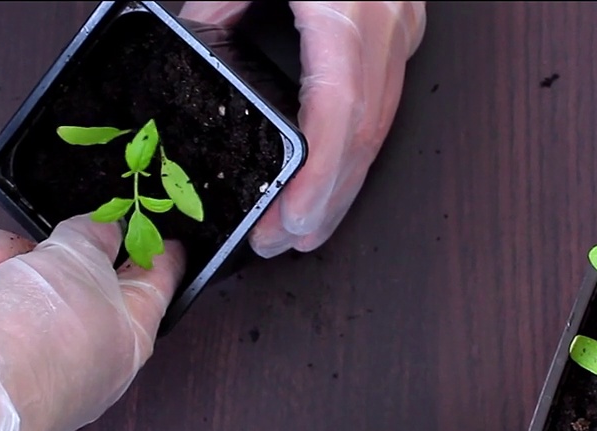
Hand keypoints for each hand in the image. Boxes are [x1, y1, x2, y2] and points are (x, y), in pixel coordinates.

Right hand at [0, 217, 183, 430]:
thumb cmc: (28, 346)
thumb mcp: (76, 263)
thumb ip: (90, 237)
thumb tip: (99, 232)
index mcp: (122, 340)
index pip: (152, 288)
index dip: (157, 255)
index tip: (166, 239)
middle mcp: (76, 360)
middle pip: (59, 281)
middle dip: (20, 253)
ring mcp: (21, 372)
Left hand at [181, 1, 426, 257]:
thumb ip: (219, 2)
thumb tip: (194, 43)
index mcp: (346, 8)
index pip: (341, 110)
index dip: (319, 175)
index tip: (293, 218)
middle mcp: (384, 22)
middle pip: (365, 134)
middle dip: (327, 199)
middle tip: (285, 241)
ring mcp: (401, 26)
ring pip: (381, 124)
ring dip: (345, 182)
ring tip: (309, 226)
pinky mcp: (402, 24)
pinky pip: (384, 98)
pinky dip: (356, 144)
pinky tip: (335, 174)